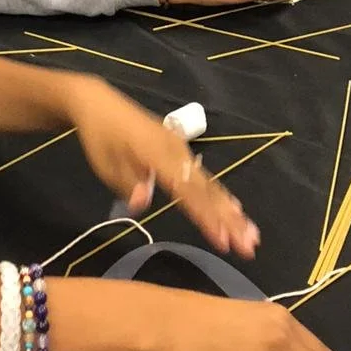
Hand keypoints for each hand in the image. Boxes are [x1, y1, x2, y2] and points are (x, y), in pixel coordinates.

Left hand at [66, 77, 259, 256]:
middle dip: (228, 219)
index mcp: (156, 155)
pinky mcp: (180, 149)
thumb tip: (144, 204)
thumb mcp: (104, 163)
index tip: (224, 241)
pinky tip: (234, 209)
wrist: (100, 104)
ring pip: (209, 183)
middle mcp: (175, 151)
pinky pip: (203, 175)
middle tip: (249, 246)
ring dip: (230, 210)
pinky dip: (220, 194)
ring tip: (251, 235)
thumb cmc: (100, 137)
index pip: (186, 191)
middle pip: (206, 189)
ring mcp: (180, 149)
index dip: (206, 217)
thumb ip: (127, 183)